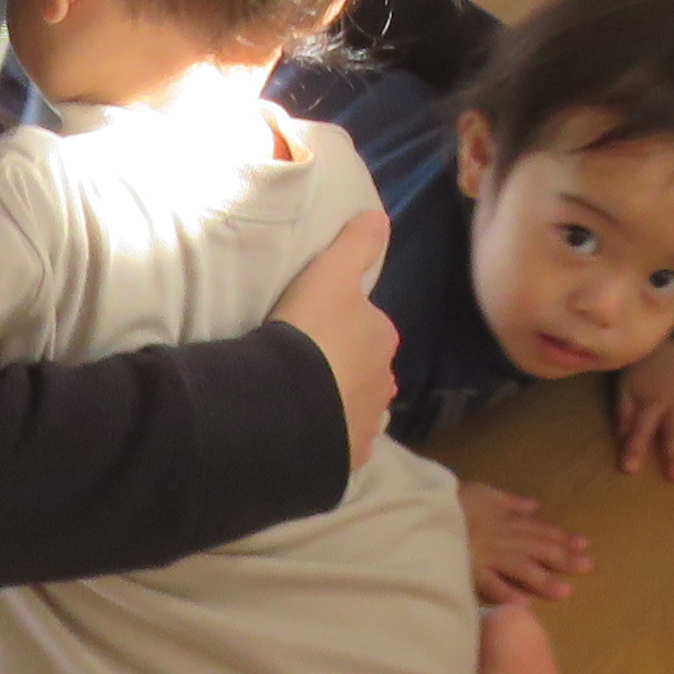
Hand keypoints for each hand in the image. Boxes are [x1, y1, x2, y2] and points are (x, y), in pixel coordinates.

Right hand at [271, 203, 400, 466]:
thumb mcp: (330, 272)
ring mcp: (367, 423)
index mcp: (382, 338)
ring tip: (302, 402)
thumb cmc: (311, 329)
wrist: (290, 399)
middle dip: (343, 370)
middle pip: (364, 370)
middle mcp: (384, 382)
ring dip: (337, 404)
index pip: (367, 328)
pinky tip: (304, 432)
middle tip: (303, 368)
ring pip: (355, 408)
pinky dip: (328, 438)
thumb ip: (356, 243)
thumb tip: (379, 216)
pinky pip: (340, 443)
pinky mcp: (349, 457)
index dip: (341, 328)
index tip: (312, 331)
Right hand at [459, 480, 591, 603]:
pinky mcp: (468, 571)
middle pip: (536, 549)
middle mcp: (501, 538)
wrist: (422, 510)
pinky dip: (507, 594)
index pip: (538, 530)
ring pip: (520, 568)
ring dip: (543, 580)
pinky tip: (525, 606)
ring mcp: (486, 556)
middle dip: (563, 559)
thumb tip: (535, 505)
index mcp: (505, 520)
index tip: (584, 546)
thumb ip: (510, 502)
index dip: (562, 538)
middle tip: (588, 568)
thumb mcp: (483, 493)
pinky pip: (490, 584)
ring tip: (566, 592)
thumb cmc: (452, 502)